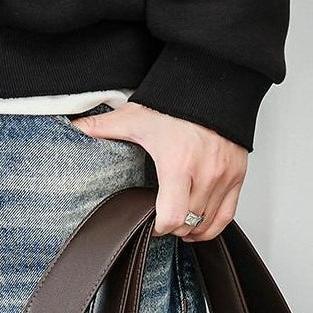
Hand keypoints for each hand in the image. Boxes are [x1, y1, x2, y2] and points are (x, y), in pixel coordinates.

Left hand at [70, 101, 246, 241]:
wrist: (209, 84)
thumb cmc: (175, 102)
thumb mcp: (134, 116)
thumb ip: (102, 127)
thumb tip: (74, 127)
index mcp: (178, 164)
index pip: (172, 217)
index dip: (158, 227)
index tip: (149, 224)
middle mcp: (205, 174)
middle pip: (189, 224)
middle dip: (172, 227)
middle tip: (160, 220)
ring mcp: (224, 176)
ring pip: (210, 223)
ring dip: (193, 229)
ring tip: (178, 225)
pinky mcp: (238, 174)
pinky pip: (229, 214)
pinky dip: (214, 224)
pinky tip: (201, 223)